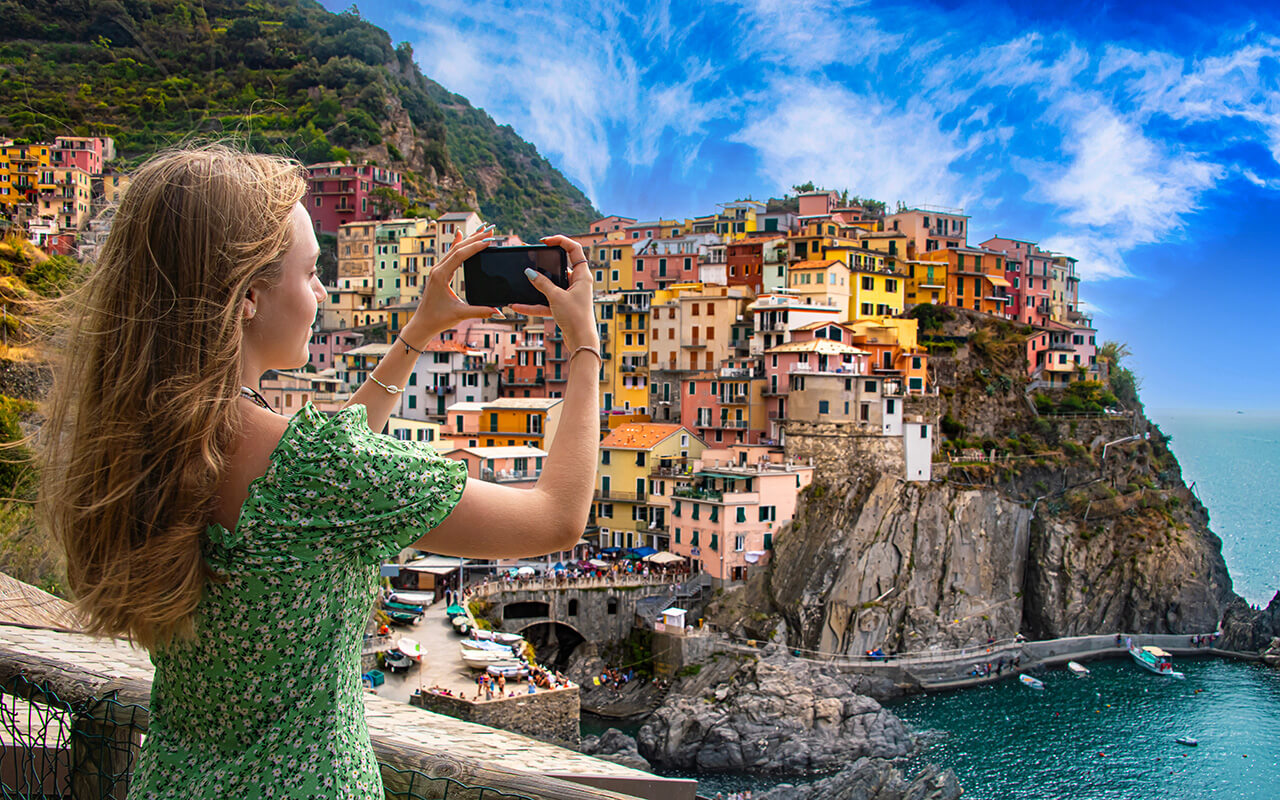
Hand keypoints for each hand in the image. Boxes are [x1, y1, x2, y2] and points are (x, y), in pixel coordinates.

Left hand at [405, 224, 500, 342]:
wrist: (422, 324)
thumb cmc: (437, 319)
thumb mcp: (460, 314)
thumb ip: (480, 311)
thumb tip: (498, 311)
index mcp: (441, 275)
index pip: (460, 255)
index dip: (475, 246)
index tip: (489, 240)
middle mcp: (437, 269)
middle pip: (457, 248)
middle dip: (475, 238)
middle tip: (490, 229)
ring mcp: (437, 270)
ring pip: (454, 249)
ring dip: (468, 239)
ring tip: (482, 230)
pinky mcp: (439, 274)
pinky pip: (450, 255)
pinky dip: (458, 245)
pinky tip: (461, 236)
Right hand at [512, 235, 598, 349]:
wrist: (581, 341)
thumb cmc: (575, 317)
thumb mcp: (556, 297)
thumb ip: (542, 283)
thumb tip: (529, 272)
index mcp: (582, 275)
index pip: (574, 249)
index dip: (560, 241)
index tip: (544, 241)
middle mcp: (577, 283)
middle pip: (560, 266)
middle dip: (544, 264)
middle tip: (530, 259)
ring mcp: (570, 295)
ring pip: (550, 286)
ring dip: (536, 287)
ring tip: (521, 281)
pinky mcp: (563, 307)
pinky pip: (546, 302)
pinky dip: (534, 305)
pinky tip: (518, 306)